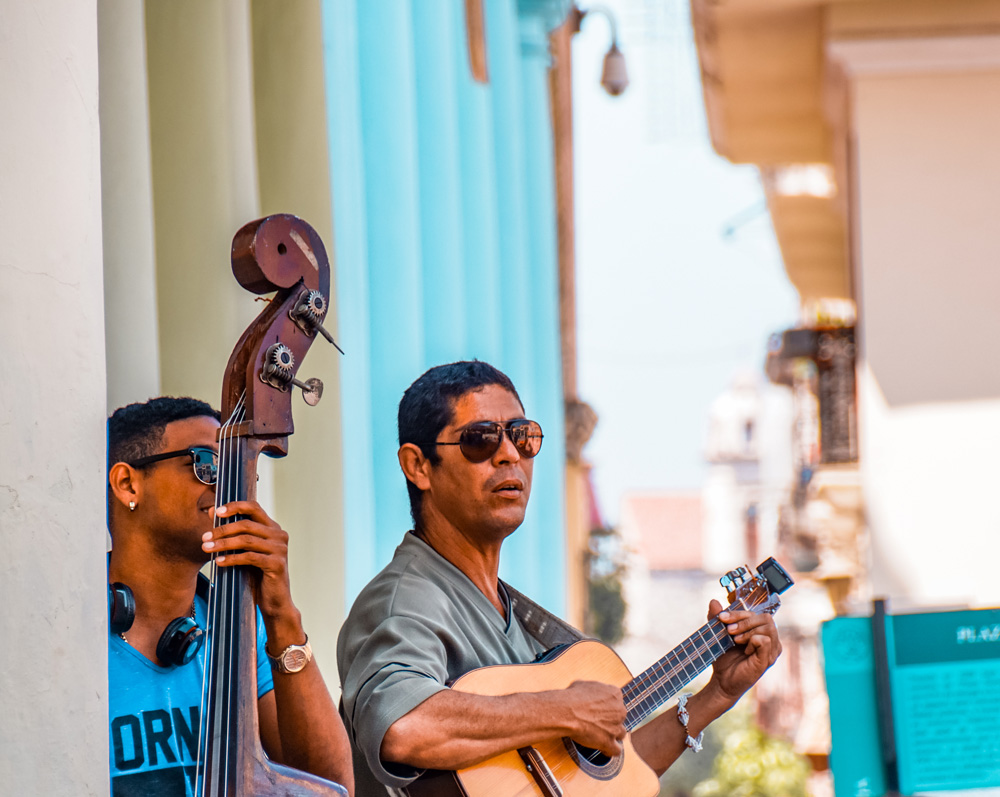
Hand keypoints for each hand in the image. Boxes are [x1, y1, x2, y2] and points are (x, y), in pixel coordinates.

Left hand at [204, 500, 294, 620]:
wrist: (275, 600)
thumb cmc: (258, 574)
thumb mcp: (246, 550)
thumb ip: (234, 532)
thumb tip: (212, 511)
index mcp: (273, 528)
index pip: (254, 508)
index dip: (235, 506)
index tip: (216, 512)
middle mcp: (279, 535)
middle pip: (247, 524)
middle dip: (222, 530)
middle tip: (205, 537)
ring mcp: (280, 549)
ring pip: (246, 540)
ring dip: (223, 544)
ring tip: (207, 548)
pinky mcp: (277, 564)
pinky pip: (249, 557)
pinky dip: (231, 558)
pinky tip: (218, 562)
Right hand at [559, 680, 627, 757]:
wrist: (566, 712)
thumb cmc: (572, 697)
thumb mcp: (583, 684)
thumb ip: (594, 690)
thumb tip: (590, 692)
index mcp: (615, 694)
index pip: (617, 701)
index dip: (608, 706)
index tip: (600, 710)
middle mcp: (619, 710)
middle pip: (620, 717)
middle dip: (611, 720)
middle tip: (598, 722)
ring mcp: (616, 727)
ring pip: (621, 733)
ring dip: (612, 735)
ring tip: (600, 736)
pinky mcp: (609, 741)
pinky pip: (616, 750)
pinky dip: (610, 750)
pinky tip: (603, 749)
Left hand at [707, 599, 781, 703]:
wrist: (722, 680)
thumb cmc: (724, 658)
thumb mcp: (719, 633)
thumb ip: (717, 617)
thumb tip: (713, 601)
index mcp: (761, 631)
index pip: (756, 613)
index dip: (738, 613)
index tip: (721, 617)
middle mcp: (770, 640)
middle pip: (765, 617)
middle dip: (744, 620)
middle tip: (729, 630)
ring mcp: (771, 651)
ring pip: (768, 627)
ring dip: (748, 630)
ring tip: (735, 640)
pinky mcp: (768, 660)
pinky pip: (766, 641)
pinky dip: (753, 640)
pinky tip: (745, 650)